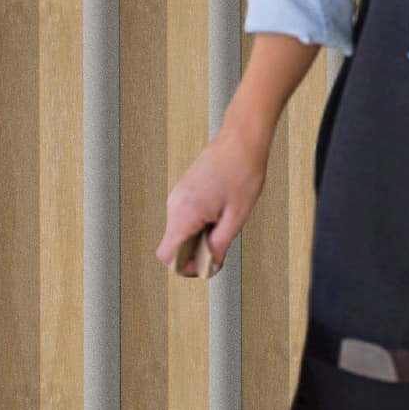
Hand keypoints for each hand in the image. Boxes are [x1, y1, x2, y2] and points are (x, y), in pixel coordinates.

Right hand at [155, 127, 272, 280]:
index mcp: (184, 214)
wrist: (240, 142)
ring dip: (198, 235)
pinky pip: (184, 215)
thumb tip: (209, 265)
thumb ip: (218, 246)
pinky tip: (219, 211)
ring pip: (179, 230)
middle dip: (195, 251)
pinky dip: (198, 222)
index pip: (167, 255)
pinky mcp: (183, 189)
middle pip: (173, 244)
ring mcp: (177, 195)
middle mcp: (174, 204)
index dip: (185, 267)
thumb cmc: (241, 175)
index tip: (206, 264)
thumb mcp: (236, 218)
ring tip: (223, 222)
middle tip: (221, 243)